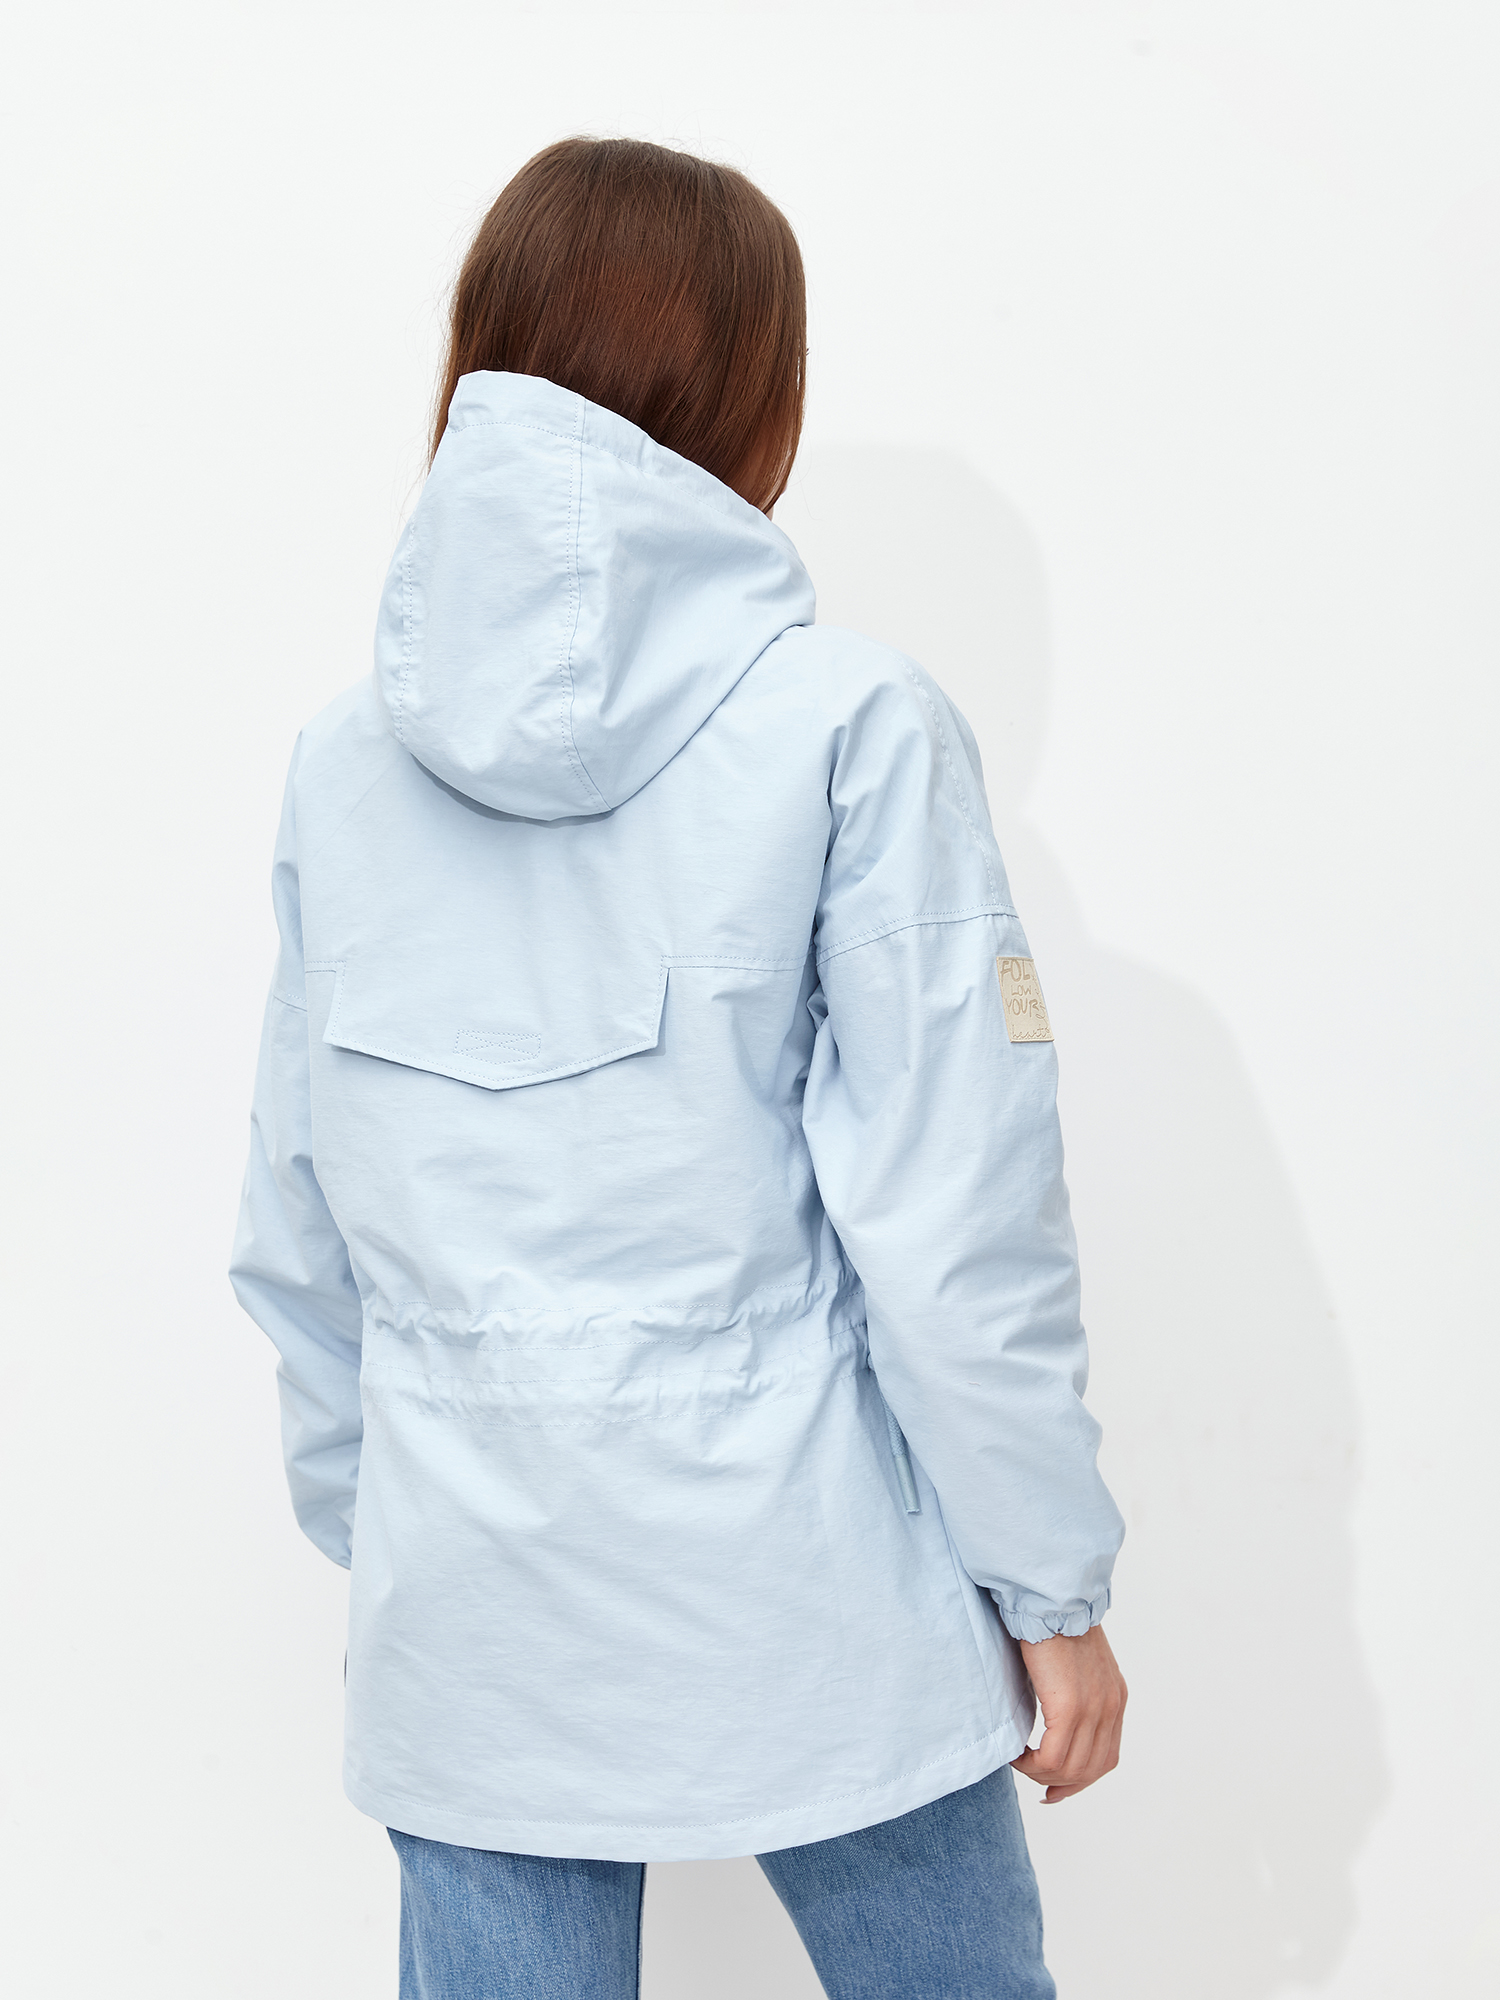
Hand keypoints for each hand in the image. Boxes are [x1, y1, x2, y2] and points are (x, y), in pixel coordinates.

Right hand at [1010, 1624, 1126, 1802]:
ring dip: (1042, 1774)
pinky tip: (1017, 1753)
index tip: (1055, 1789)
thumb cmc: (1052, 1623)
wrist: (1051, 1599)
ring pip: (1071, 1769)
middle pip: (1090, 1770)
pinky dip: (1033, 1764)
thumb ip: (1073, 1692)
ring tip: (1021, 1760)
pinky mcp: (1070, 1708)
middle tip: (1036, 1786)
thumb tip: (1054, 1718)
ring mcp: (1093, 1710)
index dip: (1080, 1780)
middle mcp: (1110, 1708)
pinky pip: (1053, 1758)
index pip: (1105, 1758)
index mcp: (1114, 1698)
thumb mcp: (1075, 1664)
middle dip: (1061, 1784)